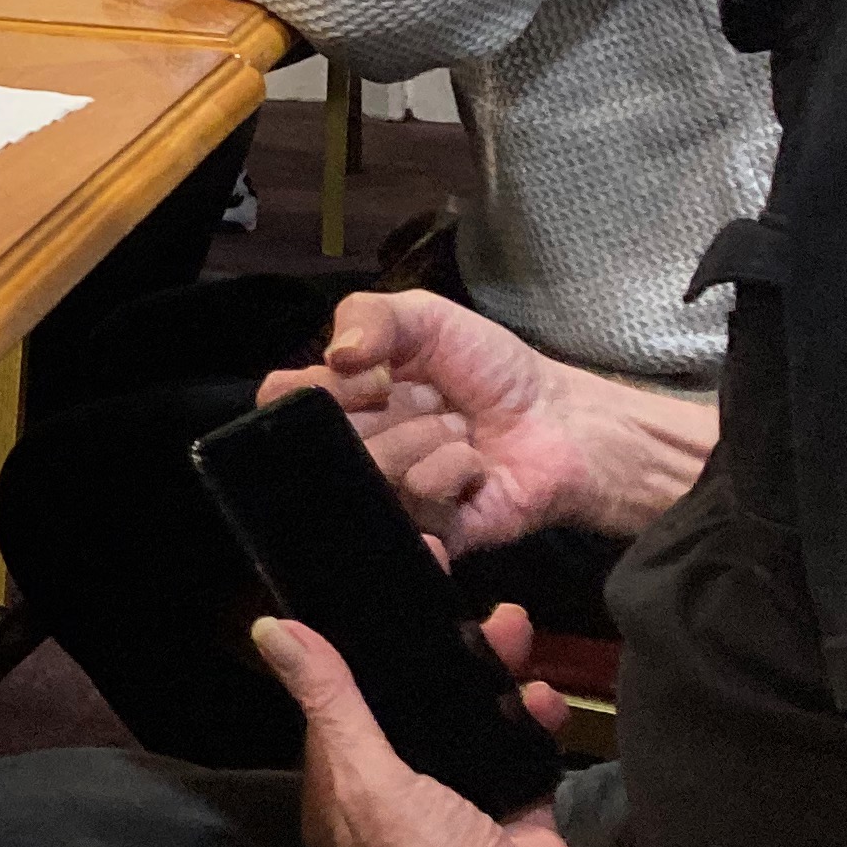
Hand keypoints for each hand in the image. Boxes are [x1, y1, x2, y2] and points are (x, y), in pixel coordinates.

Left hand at [255, 610, 642, 846]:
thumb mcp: (369, 777)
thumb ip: (329, 700)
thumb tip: (271, 630)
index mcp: (341, 802)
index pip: (338, 709)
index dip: (359, 654)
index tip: (389, 600)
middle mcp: (393, 804)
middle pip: (409, 708)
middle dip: (441, 656)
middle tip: (471, 609)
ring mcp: (455, 804)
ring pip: (465, 718)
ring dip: (490, 673)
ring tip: (514, 633)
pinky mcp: (511, 806)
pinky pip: (516, 744)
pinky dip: (528, 716)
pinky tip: (542, 697)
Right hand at [261, 290, 590, 558]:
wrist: (562, 421)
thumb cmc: (493, 370)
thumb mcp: (427, 317)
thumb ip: (369, 314)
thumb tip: (334, 356)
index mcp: (346, 399)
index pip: (284, 400)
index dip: (314, 390)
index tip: (369, 376)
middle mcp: (359, 448)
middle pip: (322, 442)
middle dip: (381, 412)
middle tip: (429, 400)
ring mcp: (390, 493)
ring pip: (371, 471)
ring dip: (425, 439)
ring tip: (460, 432)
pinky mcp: (427, 531)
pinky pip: (416, 505)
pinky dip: (452, 474)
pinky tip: (476, 468)